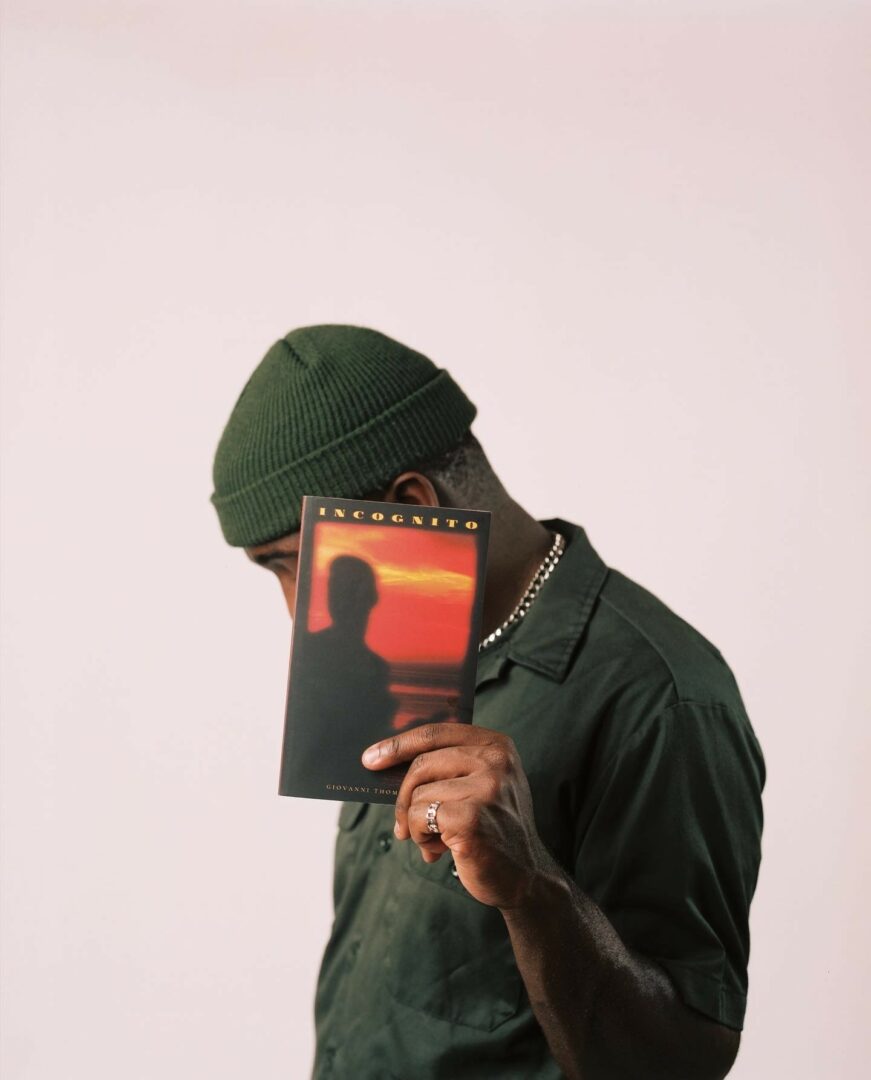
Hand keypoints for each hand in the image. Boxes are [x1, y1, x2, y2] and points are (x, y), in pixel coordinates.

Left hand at [361, 723, 551, 909]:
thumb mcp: (480, 787)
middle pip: (421, 764)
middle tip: (401, 825)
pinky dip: (419, 837)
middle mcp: (495, 761)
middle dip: (403, 797)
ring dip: (416, 824)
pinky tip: (439, 849)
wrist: (525, 878)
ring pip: (417, 795)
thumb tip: (387, 762)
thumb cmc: (493, 830)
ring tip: (437, 840)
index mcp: (496, 746)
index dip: (399, 744)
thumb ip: (448, 768)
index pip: (436, 733)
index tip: (372, 758)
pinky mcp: (470, 817)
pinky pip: (417, 818)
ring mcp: (486, 788)